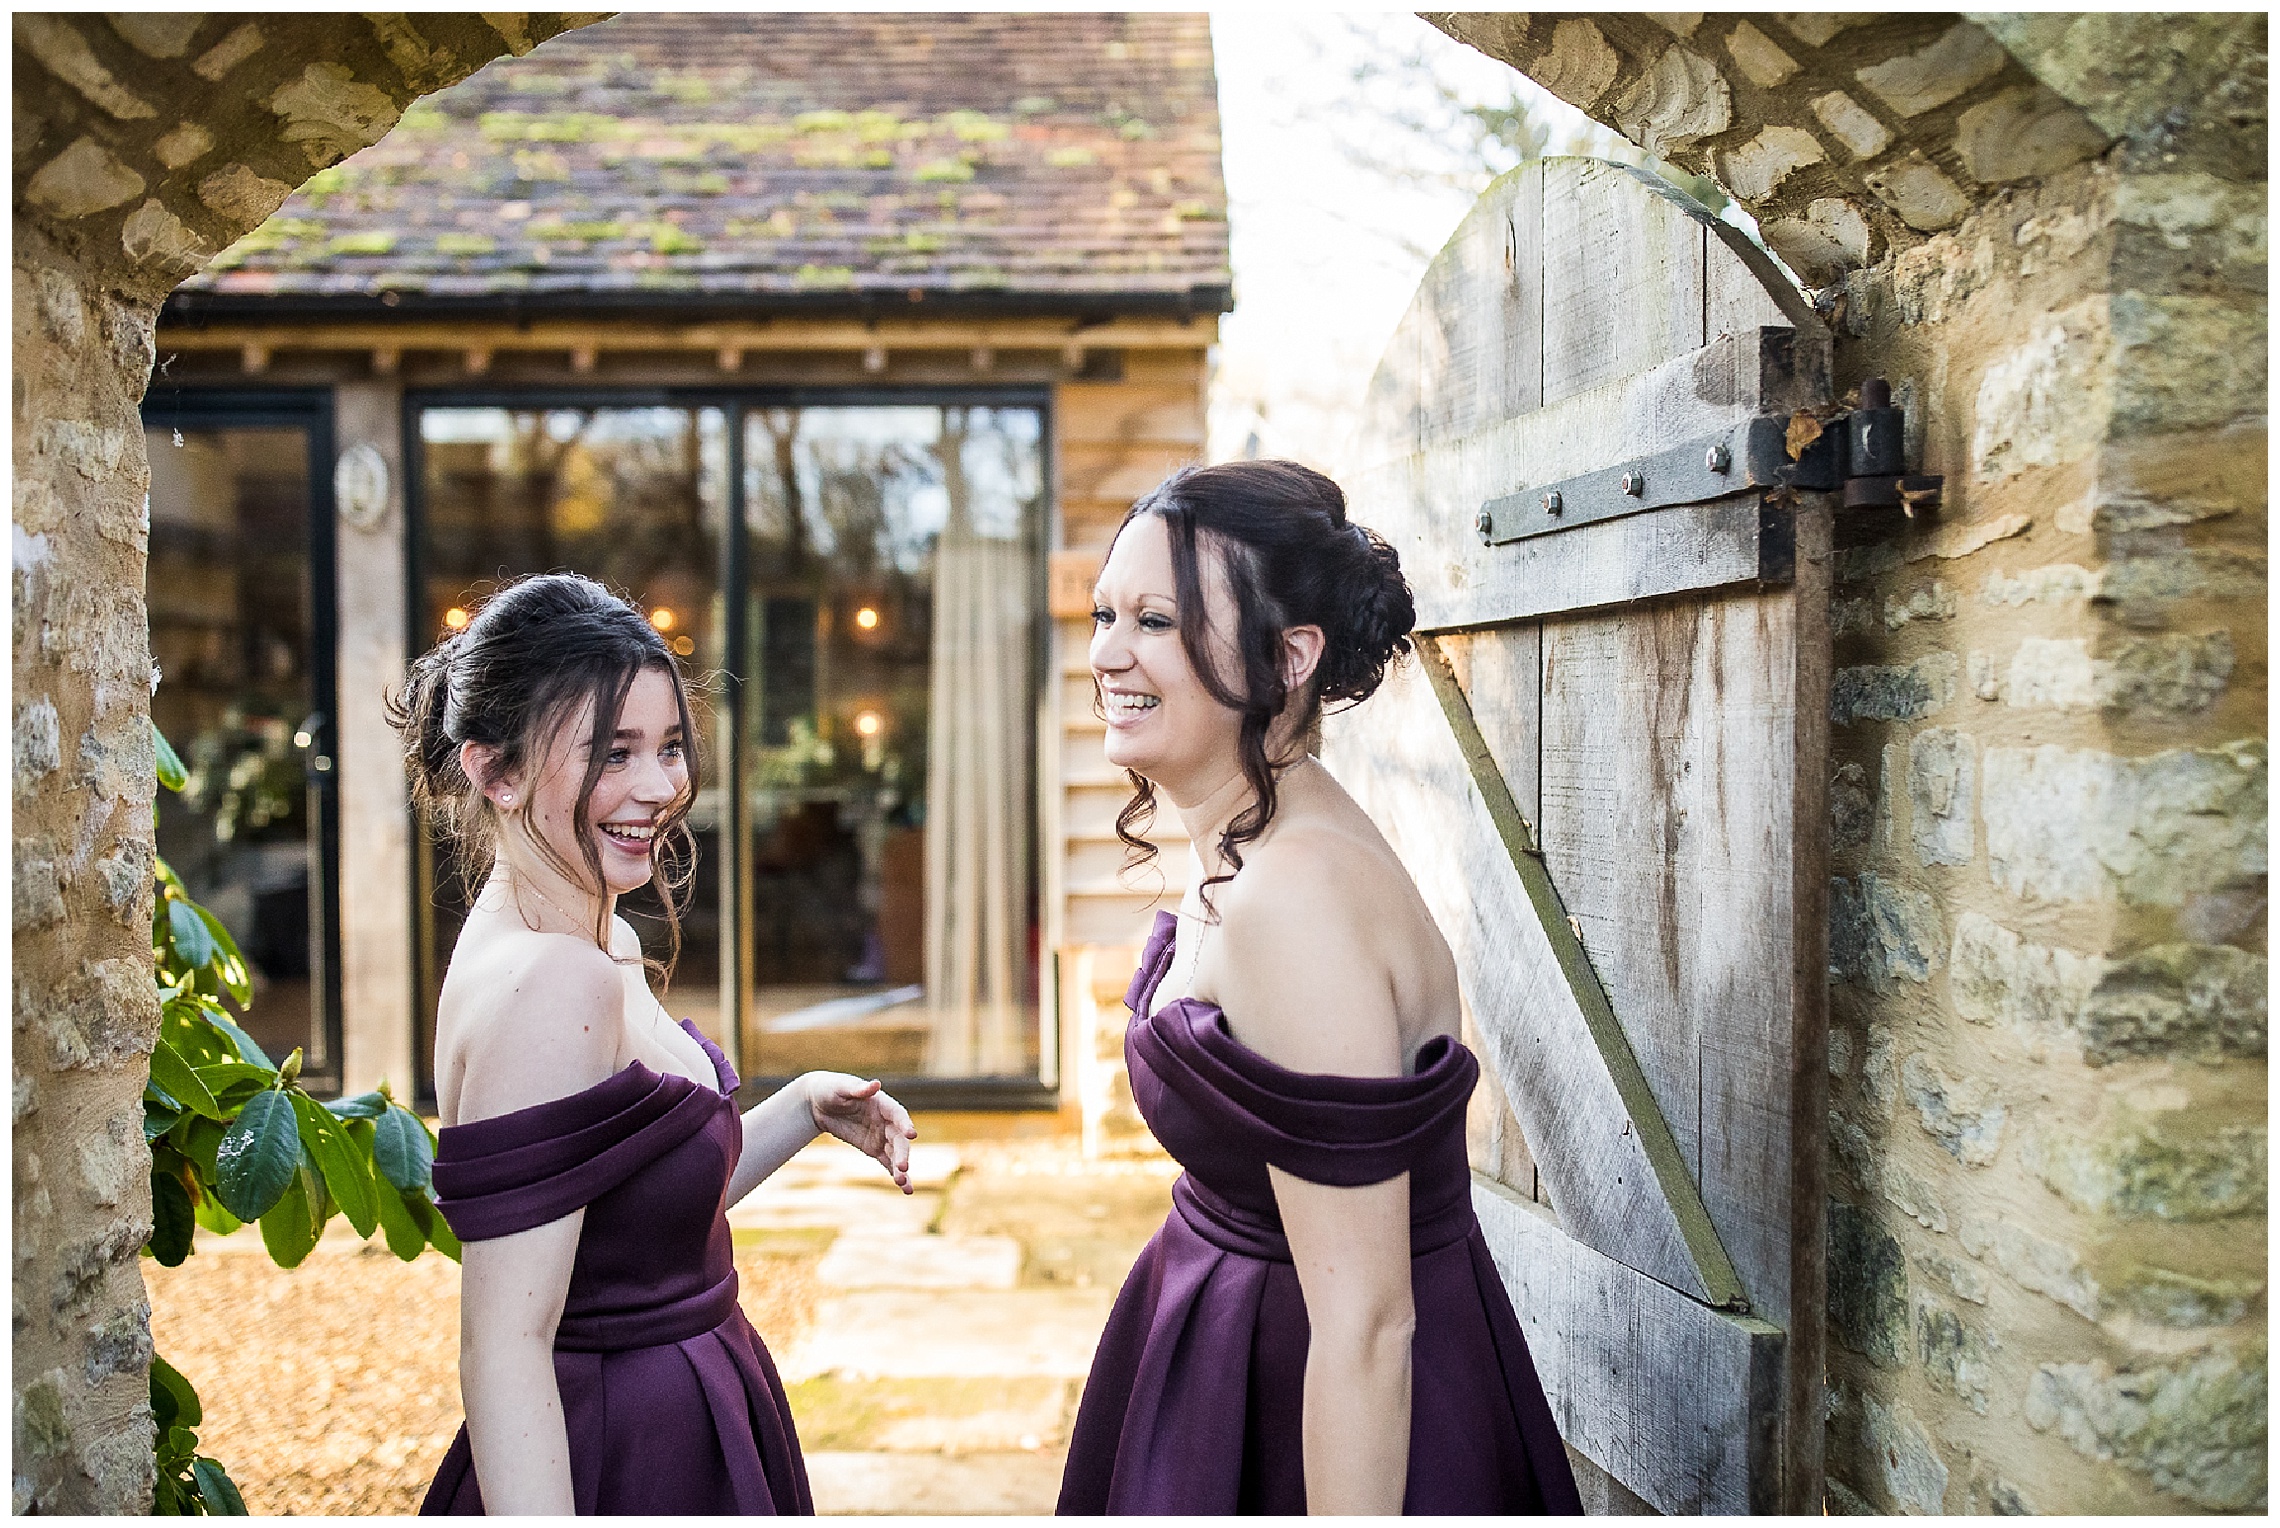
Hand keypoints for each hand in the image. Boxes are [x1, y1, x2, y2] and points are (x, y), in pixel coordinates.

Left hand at [805, 1073, 916, 1192]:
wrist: (819, 1103)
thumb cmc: (831, 1088)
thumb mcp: (841, 1087)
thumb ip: (859, 1089)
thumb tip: (876, 1084)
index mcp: (882, 1103)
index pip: (897, 1114)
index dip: (905, 1123)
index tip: (911, 1134)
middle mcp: (886, 1121)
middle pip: (899, 1138)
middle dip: (902, 1153)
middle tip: (903, 1168)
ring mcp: (881, 1136)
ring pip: (896, 1153)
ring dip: (901, 1168)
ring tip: (904, 1184)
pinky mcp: (874, 1149)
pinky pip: (887, 1162)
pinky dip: (895, 1174)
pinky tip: (906, 1189)